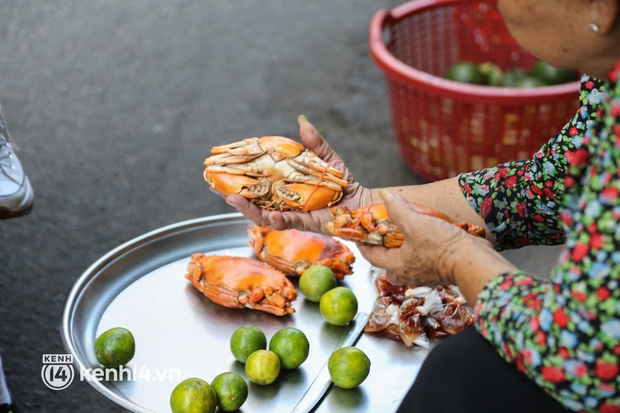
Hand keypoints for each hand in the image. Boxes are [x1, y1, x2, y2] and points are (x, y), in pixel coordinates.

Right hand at [225, 115, 368, 234]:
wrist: (360, 202)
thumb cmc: (342, 181)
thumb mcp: (327, 158)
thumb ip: (315, 143)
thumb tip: (302, 122)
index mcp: (285, 183)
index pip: (258, 178)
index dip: (240, 173)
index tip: (224, 164)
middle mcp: (284, 200)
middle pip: (253, 198)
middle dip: (233, 193)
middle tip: (213, 185)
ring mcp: (291, 213)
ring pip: (263, 213)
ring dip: (246, 208)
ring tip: (232, 198)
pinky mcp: (303, 223)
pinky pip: (286, 223)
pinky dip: (275, 219)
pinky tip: (266, 215)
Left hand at [357, 190, 515, 303]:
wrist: (474, 262)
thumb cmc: (441, 246)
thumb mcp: (415, 223)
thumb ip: (398, 209)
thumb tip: (384, 195)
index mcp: (395, 266)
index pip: (371, 255)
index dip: (363, 242)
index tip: (357, 233)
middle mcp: (407, 274)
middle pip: (387, 260)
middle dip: (383, 247)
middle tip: (381, 231)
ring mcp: (423, 274)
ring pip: (405, 260)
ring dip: (402, 246)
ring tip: (402, 230)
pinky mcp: (438, 271)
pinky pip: (422, 259)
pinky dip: (418, 247)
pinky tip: (424, 235)